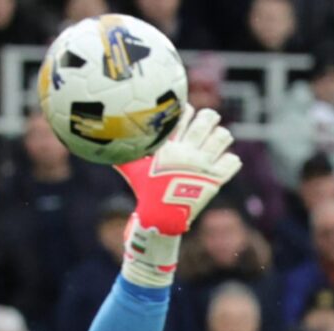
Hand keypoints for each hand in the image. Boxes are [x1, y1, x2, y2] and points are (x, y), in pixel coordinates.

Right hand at [117, 108, 240, 242]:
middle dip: (208, 118)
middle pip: (206, 121)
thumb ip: (123, 156)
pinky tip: (226, 161)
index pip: (183, 116)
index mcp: (172, 146)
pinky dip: (231, 160)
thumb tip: (101, 147)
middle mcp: (189, 152)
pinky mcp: (214, 181)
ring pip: (222, 137)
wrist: (161, 217)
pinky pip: (232, 163)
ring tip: (220, 138)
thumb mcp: (133, 171)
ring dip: (222, 136)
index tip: (188, 112)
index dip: (188, 111)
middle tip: (209, 120)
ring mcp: (203, 166)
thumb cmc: (146, 192)